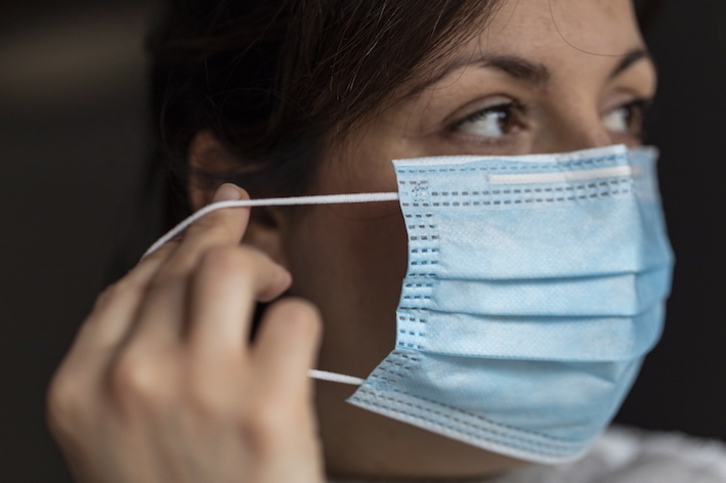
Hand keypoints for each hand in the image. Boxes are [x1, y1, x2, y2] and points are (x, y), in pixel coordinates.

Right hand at [47, 184, 323, 482]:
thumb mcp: (119, 436)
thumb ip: (131, 360)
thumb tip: (179, 279)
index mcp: (83, 388)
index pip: (131, 284)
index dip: (175, 244)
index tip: (207, 219)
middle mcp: (131, 377)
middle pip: (182, 265)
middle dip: (223, 233)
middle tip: (248, 230)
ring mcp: (198, 386)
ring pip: (232, 269)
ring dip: (261, 265)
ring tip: (274, 287)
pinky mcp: (266, 403)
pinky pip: (293, 316)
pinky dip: (300, 321)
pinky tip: (294, 350)